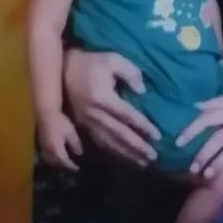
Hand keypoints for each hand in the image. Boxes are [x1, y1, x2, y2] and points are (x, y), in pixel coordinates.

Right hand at [37, 111, 82, 171]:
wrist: (46, 115)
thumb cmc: (60, 122)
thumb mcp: (71, 132)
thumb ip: (75, 144)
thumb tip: (79, 154)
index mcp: (57, 150)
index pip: (65, 162)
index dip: (72, 166)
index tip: (78, 168)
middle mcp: (49, 153)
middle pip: (57, 164)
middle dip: (64, 166)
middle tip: (71, 167)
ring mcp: (44, 149)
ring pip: (51, 161)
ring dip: (58, 164)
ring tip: (65, 163)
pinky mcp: (41, 145)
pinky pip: (47, 157)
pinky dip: (53, 159)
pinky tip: (57, 155)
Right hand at [63, 49, 158, 168]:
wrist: (64, 70)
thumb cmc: (92, 63)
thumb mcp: (113, 59)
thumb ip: (130, 73)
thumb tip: (142, 91)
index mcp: (103, 98)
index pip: (127, 116)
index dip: (143, 126)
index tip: (157, 136)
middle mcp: (94, 115)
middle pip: (119, 134)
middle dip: (137, 147)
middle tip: (154, 157)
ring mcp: (87, 123)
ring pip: (109, 143)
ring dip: (127, 154)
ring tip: (143, 162)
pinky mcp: (83, 127)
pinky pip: (100, 143)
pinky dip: (114, 153)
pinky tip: (124, 158)